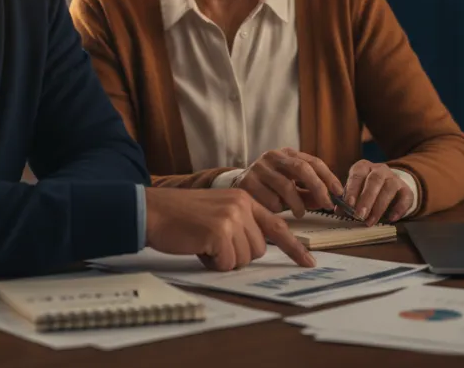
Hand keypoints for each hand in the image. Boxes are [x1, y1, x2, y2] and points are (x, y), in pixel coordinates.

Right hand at [144, 187, 315, 270]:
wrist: (154, 211)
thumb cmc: (181, 216)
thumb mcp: (217, 212)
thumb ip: (240, 224)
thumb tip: (255, 249)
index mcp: (244, 199)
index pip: (277, 226)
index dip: (294, 247)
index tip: (309, 262)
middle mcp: (242, 205)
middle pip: (258, 250)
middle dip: (236, 254)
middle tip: (212, 243)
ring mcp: (232, 218)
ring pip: (244, 259)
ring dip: (223, 259)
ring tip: (203, 243)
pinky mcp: (219, 232)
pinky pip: (227, 263)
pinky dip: (212, 263)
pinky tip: (198, 247)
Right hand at [234, 148, 344, 217]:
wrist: (234, 188)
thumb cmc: (268, 189)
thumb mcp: (290, 188)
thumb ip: (308, 193)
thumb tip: (328, 201)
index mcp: (286, 154)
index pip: (313, 161)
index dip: (328, 177)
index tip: (339, 193)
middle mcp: (272, 156)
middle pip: (301, 168)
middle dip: (318, 188)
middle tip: (327, 205)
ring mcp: (258, 167)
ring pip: (286, 186)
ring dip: (297, 204)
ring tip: (300, 213)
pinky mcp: (247, 182)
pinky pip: (270, 199)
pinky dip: (278, 208)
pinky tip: (276, 211)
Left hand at [344, 160, 414, 224]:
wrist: (390, 187)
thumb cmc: (366, 189)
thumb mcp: (355, 191)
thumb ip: (347, 199)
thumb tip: (339, 211)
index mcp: (364, 167)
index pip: (357, 175)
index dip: (352, 189)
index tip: (348, 204)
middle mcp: (380, 169)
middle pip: (374, 180)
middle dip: (366, 199)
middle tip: (359, 215)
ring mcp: (394, 178)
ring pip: (389, 188)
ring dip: (379, 207)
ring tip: (370, 221)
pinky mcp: (406, 189)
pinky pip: (405, 197)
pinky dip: (399, 209)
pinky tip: (391, 219)